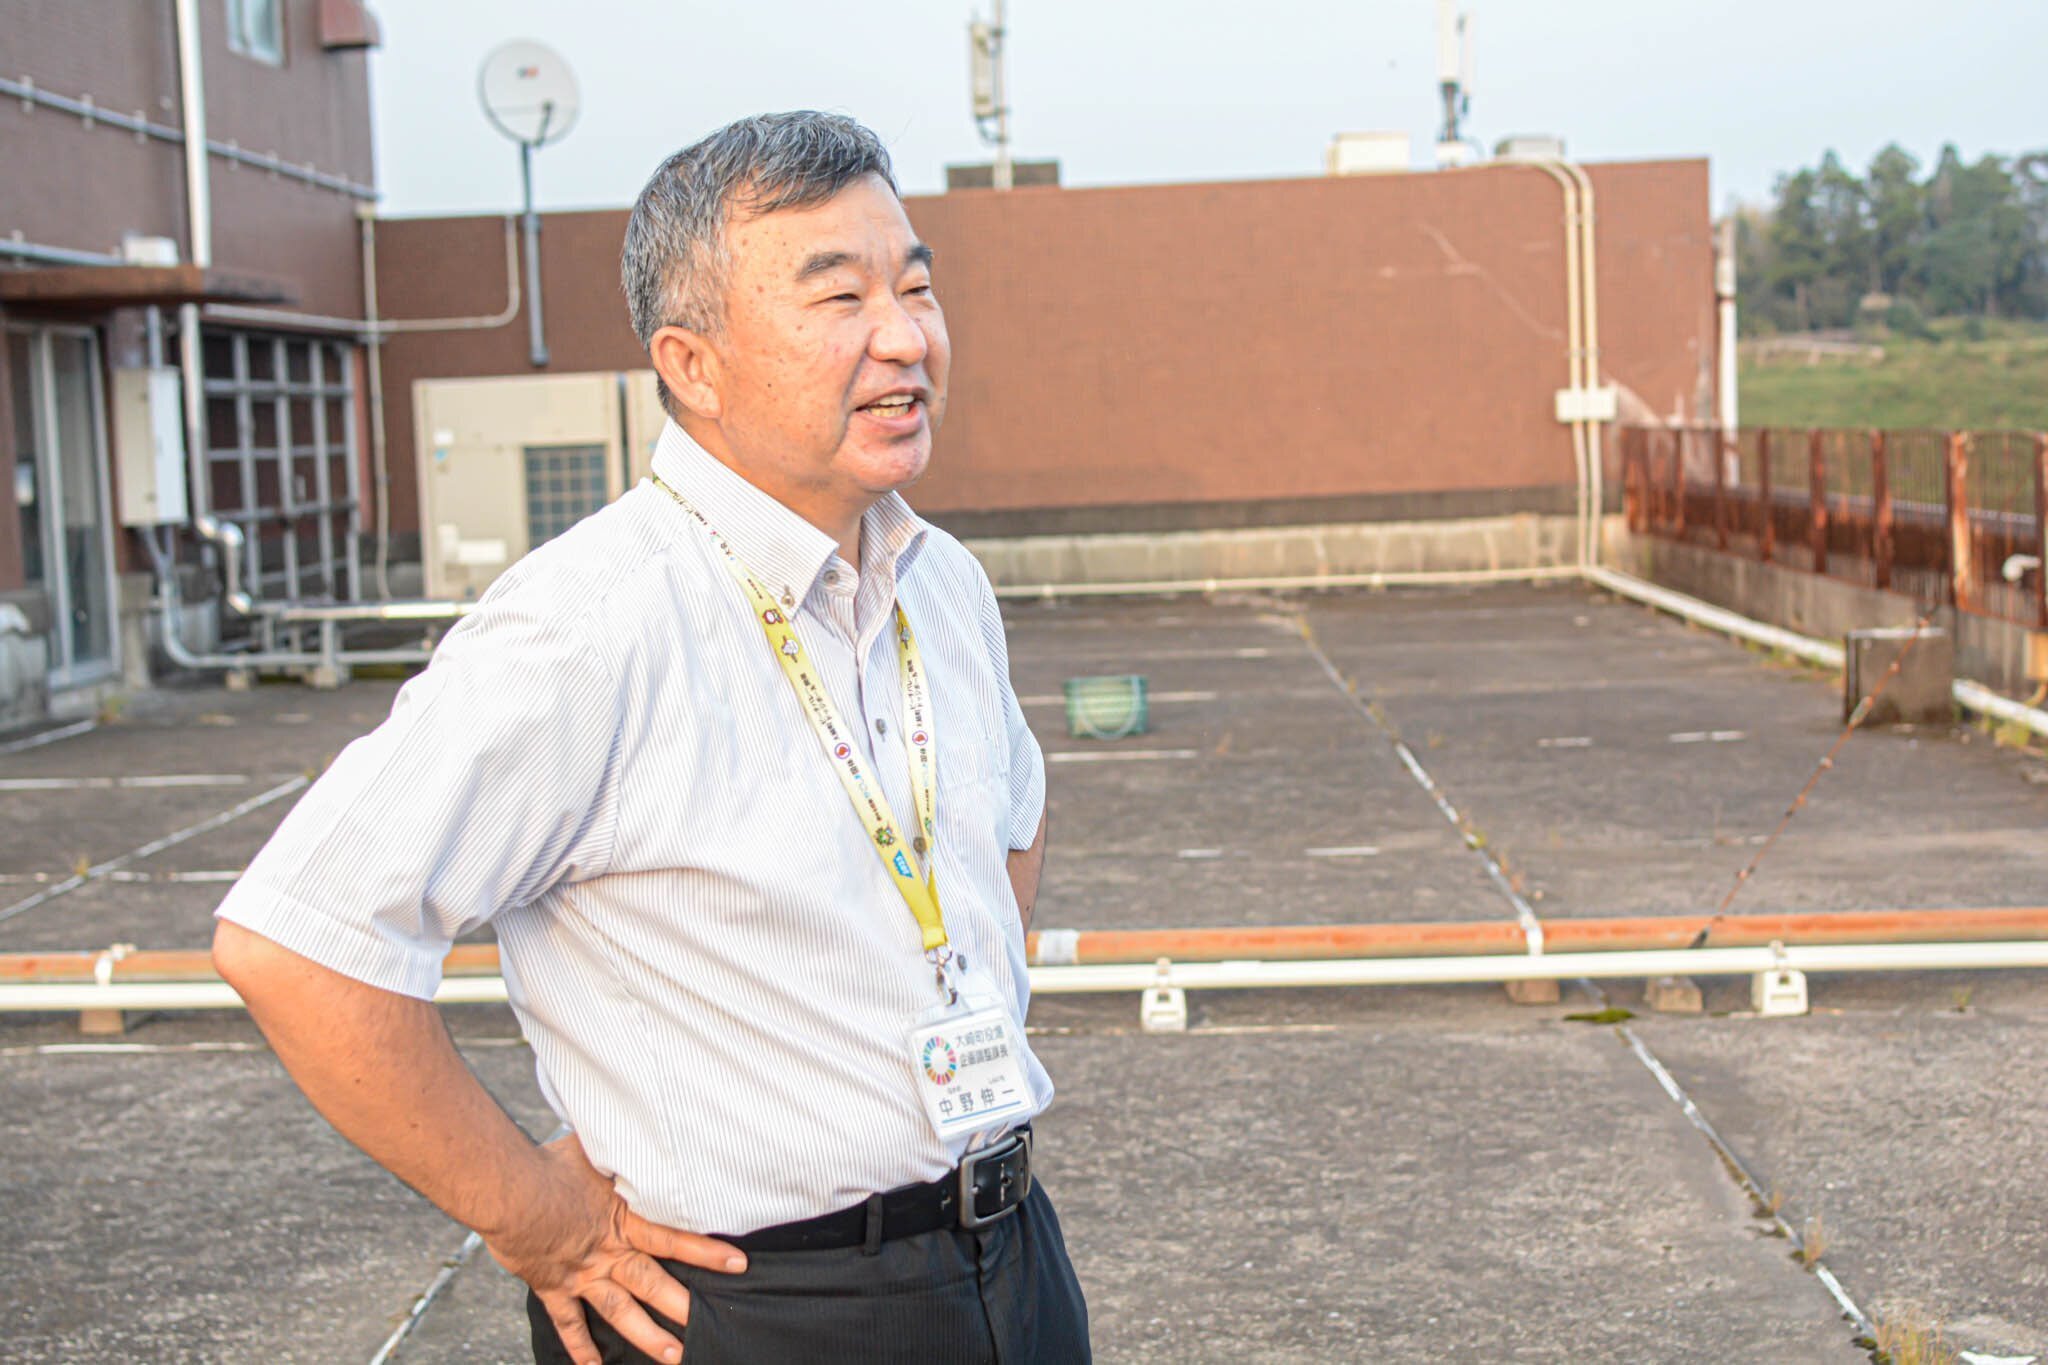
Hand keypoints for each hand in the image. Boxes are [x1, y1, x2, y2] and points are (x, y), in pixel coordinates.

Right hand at [487, 1131, 746, 1364]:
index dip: (707, 1253)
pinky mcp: (554, 1287)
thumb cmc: (549, 1164)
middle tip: (710, 1326)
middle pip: (653, 1283)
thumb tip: (643, 1119)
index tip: (738, 1265)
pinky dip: (580, 1347)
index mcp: (623, 1220)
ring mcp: (582, 1274)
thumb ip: (621, 1146)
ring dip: (646, 1335)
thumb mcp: (594, 1149)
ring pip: (621, 1311)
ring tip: (673, 1355)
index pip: (675, 1239)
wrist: (511, 1192)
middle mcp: (608, 1252)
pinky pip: (569, 1323)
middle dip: (682, 1305)